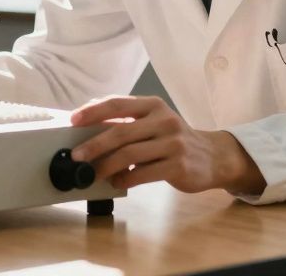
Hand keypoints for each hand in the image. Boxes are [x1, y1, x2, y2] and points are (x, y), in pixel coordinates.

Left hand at [70, 95, 264, 195]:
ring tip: (93, 174)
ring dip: (106, 167)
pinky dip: (125, 179)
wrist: (213, 156)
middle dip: (93, 145)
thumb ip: (126, 120)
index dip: (92, 112)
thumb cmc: (174, 139)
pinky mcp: (179, 165)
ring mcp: (173, 142)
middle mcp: (164, 120)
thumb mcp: (153, 121)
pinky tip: (117, 182)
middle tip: (77, 157)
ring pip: (129, 155)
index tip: (72, 121)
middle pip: (120, 132)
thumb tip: (87, 121)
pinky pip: (143, 173)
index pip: (117, 104)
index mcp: (153, 105)